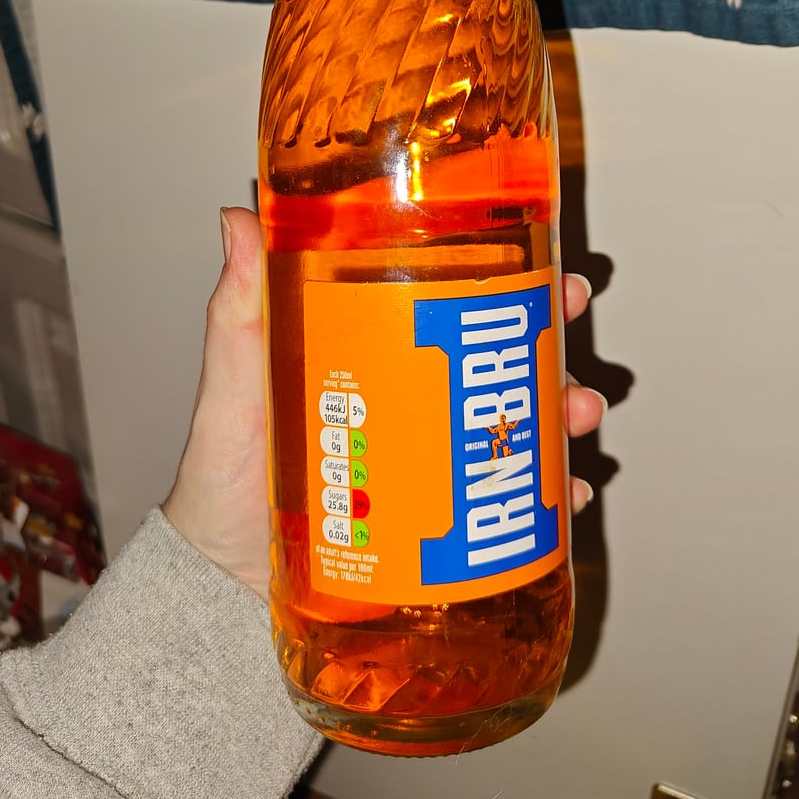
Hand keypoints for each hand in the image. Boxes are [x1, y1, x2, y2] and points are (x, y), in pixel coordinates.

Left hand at [164, 207, 606, 598]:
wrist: (222, 582)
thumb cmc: (224, 473)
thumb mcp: (236, 381)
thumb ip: (239, 308)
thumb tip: (239, 216)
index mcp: (378, 357)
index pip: (455, 306)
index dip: (510, 280)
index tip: (547, 263)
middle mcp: (416, 406)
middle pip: (503, 361)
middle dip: (550, 340)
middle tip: (567, 324)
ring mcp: (434, 468)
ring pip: (520, 428)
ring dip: (562, 415)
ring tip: (576, 414)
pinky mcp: (443, 531)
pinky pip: (513, 513)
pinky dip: (548, 506)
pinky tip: (564, 499)